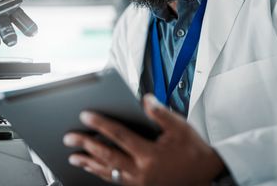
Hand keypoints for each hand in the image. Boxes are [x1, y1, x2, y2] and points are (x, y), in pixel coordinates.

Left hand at [63, 94, 223, 185]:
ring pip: (108, 172)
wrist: (206, 176)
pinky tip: (92, 168)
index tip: (85, 115)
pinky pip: (115, 180)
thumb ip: (160, 113)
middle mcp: (141, 171)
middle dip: (86, 145)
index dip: (101, 124)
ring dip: (88, 163)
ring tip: (73, 156)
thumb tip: (144, 99)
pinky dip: (101, 173)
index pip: (119, 136)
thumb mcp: (180, 127)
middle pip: (107, 155)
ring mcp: (139, 183)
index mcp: (150, 154)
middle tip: (69, 137)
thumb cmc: (193, 150)